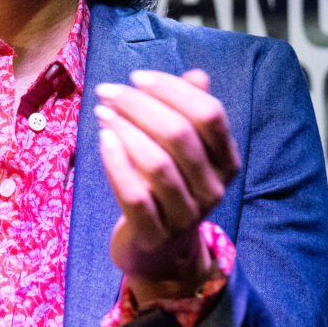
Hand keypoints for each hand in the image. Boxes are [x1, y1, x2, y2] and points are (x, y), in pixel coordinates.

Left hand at [96, 69, 238, 299]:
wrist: (160, 252)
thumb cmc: (166, 189)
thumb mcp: (183, 152)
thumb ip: (190, 113)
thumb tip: (198, 75)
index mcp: (225, 161)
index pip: (209, 114)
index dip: (173, 90)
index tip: (137, 77)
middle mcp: (212, 187)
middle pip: (180, 134)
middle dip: (139, 105)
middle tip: (108, 91)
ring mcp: (185, 214)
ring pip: (157, 163)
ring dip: (125, 129)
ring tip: (102, 111)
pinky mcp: (154, 233)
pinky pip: (135, 194)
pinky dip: (116, 163)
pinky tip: (102, 139)